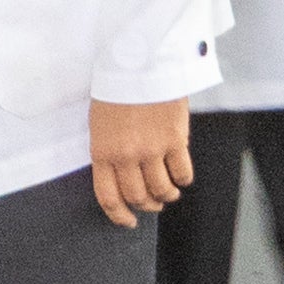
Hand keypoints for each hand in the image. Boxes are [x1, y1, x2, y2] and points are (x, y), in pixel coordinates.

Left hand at [90, 97, 194, 227]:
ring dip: (167, 195)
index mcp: (102, 152)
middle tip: (153, 204)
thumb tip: (122, 176)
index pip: (109, 197)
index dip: (119, 215)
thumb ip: (108, 151)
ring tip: (169, 192)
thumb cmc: (117, 88)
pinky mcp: (175, 140)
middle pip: (138, 197)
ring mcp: (151, 149)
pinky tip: (182, 176)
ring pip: (162, 189)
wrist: (139, 62)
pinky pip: (182, 172)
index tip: (128, 221)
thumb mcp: (100, 123)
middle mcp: (126, 156)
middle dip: (147, 205)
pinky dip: (183, 179)